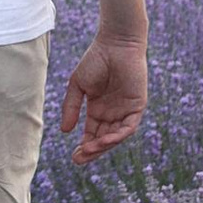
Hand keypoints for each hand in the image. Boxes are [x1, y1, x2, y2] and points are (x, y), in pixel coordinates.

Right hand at [60, 33, 146, 164]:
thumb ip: (71, 108)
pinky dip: (118, 136)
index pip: (92, 134)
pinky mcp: (137, 106)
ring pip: (116, 136)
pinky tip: (105, 140)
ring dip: (104, 146)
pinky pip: (129, 126)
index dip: (84, 147)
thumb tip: (65, 131)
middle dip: (92, 151)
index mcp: (98, 109)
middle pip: (103, 139)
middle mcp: (113, 113)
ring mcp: (125, 110)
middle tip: (79, 159)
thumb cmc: (96, 60)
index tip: (74, 157)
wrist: (115, 43)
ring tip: (89, 150)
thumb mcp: (77, 86)